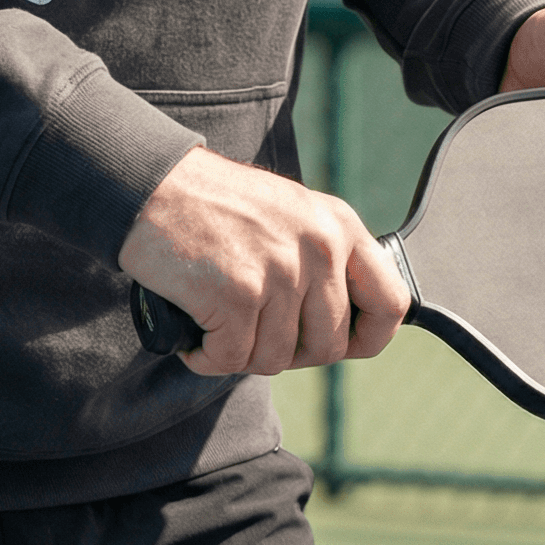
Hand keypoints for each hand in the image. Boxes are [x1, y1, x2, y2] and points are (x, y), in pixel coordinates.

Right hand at [117, 147, 409, 376]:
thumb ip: (325, 260)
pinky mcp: (237, 294)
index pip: (392, 303)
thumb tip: (345, 326)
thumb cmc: (216, 204)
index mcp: (340, 227)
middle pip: (329, 346)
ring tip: (219, 325)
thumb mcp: (293, 215)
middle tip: (255, 334)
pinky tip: (196, 337)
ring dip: (243, 354)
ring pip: (277, 358)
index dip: (369, 339)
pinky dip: (208, 358)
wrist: (152, 185)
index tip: (341, 346)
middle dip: (291, 353)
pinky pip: (232, 359)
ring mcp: (280, 271)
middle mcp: (320, 248)